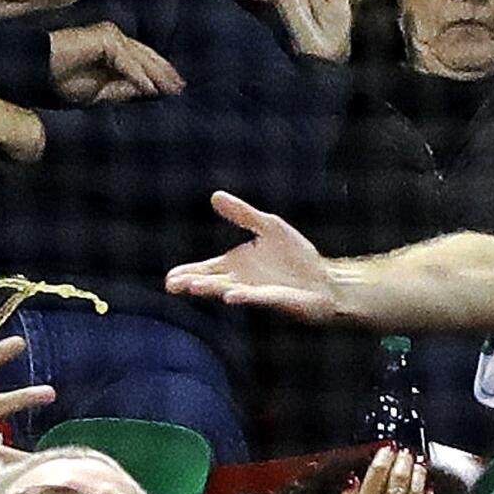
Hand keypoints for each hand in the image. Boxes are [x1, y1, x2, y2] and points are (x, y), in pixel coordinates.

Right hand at [49, 23, 184, 104]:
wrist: (38, 70)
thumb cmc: (62, 81)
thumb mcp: (98, 92)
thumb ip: (121, 90)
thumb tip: (146, 92)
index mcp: (114, 47)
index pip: (144, 58)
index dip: (159, 73)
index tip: (173, 89)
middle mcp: (114, 37)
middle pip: (147, 55)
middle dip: (164, 73)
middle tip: (180, 89)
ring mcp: (109, 35)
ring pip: (139, 56)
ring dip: (155, 75)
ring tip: (169, 91)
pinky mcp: (103, 38)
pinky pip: (125, 59)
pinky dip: (137, 74)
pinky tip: (148, 89)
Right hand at [165, 192, 337, 319]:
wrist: (324, 277)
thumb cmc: (295, 256)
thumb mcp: (268, 225)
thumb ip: (242, 213)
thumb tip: (214, 195)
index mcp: (234, 265)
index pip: (205, 270)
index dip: (188, 273)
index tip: (170, 278)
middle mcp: (240, 281)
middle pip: (211, 282)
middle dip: (192, 283)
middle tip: (172, 286)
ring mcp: (256, 291)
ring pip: (228, 290)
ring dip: (211, 290)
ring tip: (193, 287)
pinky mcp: (275, 298)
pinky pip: (256, 298)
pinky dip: (243, 297)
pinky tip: (230, 296)